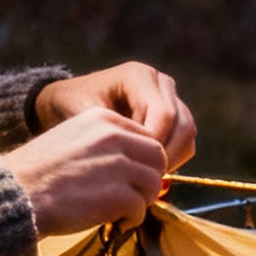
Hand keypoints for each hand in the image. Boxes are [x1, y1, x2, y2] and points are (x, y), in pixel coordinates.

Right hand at [4, 108, 167, 235]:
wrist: (15, 194)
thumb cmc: (36, 172)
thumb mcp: (71, 138)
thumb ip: (102, 144)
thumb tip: (130, 163)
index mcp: (103, 118)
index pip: (144, 136)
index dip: (140, 160)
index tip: (128, 177)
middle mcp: (115, 136)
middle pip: (157, 156)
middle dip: (148, 178)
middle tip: (132, 195)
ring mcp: (119, 165)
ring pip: (154, 182)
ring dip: (141, 200)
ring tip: (121, 211)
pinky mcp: (119, 195)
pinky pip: (141, 208)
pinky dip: (132, 219)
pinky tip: (113, 222)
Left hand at [32, 62, 196, 174]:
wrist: (68, 103)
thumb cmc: (69, 106)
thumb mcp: (80, 115)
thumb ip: (106, 131)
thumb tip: (129, 154)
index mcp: (139, 76)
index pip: (163, 114)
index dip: (154, 145)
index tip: (134, 168)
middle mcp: (160, 83)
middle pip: (182, 124)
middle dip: (165, 155)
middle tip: (144, 179)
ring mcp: (170, 98)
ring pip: (187, 133)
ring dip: (171, 159)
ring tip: (145, 176)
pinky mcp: (173, 114)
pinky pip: (184, 140)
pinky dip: (172, 158)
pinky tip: (147, 170)